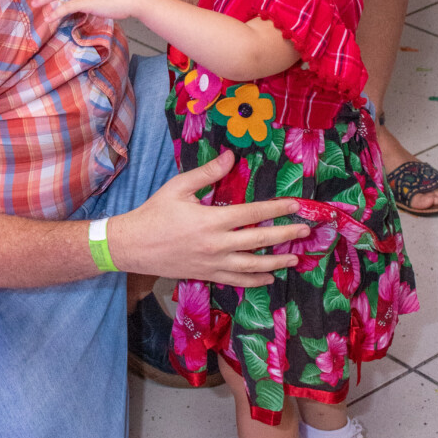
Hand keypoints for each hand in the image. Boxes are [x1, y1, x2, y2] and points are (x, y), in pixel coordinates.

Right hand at [111, 149, 308, 286]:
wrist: (132, 246)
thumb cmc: (155, 213)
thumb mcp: (179, 186)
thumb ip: (207, 173)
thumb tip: (231, 157)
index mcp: (212, 220)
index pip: (253, 214)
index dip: (277, 209)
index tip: (296, 205)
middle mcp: (217, 245)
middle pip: (259, 241)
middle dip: (285, 236)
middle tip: (305, 231)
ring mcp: (213, 263)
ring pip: (252, 265)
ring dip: (276, 261)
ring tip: (294, 258)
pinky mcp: (206, 274)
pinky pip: (236, 281)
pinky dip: (254, 280)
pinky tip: (268, 277)